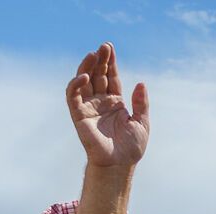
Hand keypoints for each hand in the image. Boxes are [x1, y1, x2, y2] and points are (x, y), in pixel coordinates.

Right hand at [68, 43, 148, 168]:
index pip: (111, 77)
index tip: (110, 47)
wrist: (120, 164)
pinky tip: (85, 76)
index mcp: (115, 102)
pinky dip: (76, 84)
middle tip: (103, 47)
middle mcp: (100, 102)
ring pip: (84, 81)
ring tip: (93, 54)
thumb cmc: (132, 147)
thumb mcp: (142, 122)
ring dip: (87, 67)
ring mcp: (89, 107)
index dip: (110, 62)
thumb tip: (141, 83)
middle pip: (98, 75)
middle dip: (100, 60)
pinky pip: (73, 96)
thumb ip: (141, 103)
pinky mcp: (78, 115)